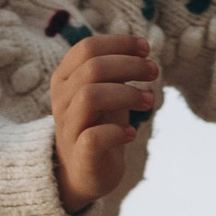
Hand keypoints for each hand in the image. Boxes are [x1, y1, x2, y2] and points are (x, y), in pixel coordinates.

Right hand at [49, 29, 160, 212]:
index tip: (146, 48)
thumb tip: (142, 48)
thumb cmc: (99, 124)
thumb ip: (116, 71)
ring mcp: (68, 126)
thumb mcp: (106, 91)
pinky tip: (132, 133)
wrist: (84, 171)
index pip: (87, 48)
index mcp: (65, 78)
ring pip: (90, 96)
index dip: (119, 44)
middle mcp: (62, 99)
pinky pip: (94, 137)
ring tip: (149, 101)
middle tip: (154, 72)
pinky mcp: (80, 154)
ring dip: (126, 94)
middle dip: (129, 65)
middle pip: (92, 68)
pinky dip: (118, 132)